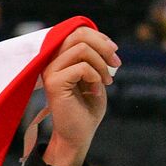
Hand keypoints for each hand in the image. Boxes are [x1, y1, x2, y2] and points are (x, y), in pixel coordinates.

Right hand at [40, 26, 118, 165]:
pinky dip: (95, 76)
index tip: (114, 53)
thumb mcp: (95, 75)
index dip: (100, 38)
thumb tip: (102, 40)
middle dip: (103, 47)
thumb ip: (94, 57)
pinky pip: (81, 67)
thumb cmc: (87, 108)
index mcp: (59, 59)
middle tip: (116, 64)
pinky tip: (96, 90)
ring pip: (81, 49)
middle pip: (78, 35)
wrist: (79, 134)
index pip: (77, 32)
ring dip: (101, 64)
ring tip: (107, 81)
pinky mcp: (53, 84)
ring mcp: (50, 72)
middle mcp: (51, 63)